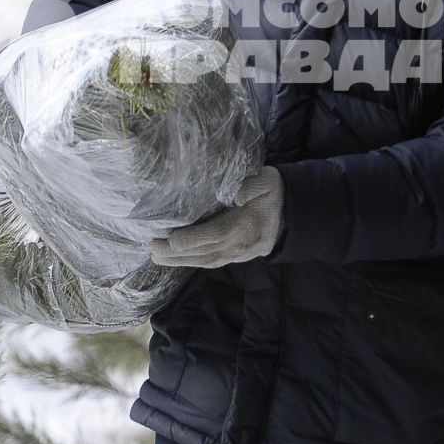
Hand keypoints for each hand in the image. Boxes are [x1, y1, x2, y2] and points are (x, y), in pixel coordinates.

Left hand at [150, 167, 283, 268]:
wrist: (291, 215)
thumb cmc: (273, 194)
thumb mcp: (267, 181)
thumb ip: (252, 185)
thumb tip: (235, 193)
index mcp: (246, 226)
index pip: (217, 235)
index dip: (194, 239)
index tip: (172, 239)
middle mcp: (239, 245)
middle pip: (205, 252)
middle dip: (177, 253)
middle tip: (152, 248)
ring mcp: (236, 254)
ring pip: (205, 261)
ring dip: (179, 261)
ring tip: (155, 255)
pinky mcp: (233, 257)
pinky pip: (209, 262)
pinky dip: (189, 262)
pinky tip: (173, 259)